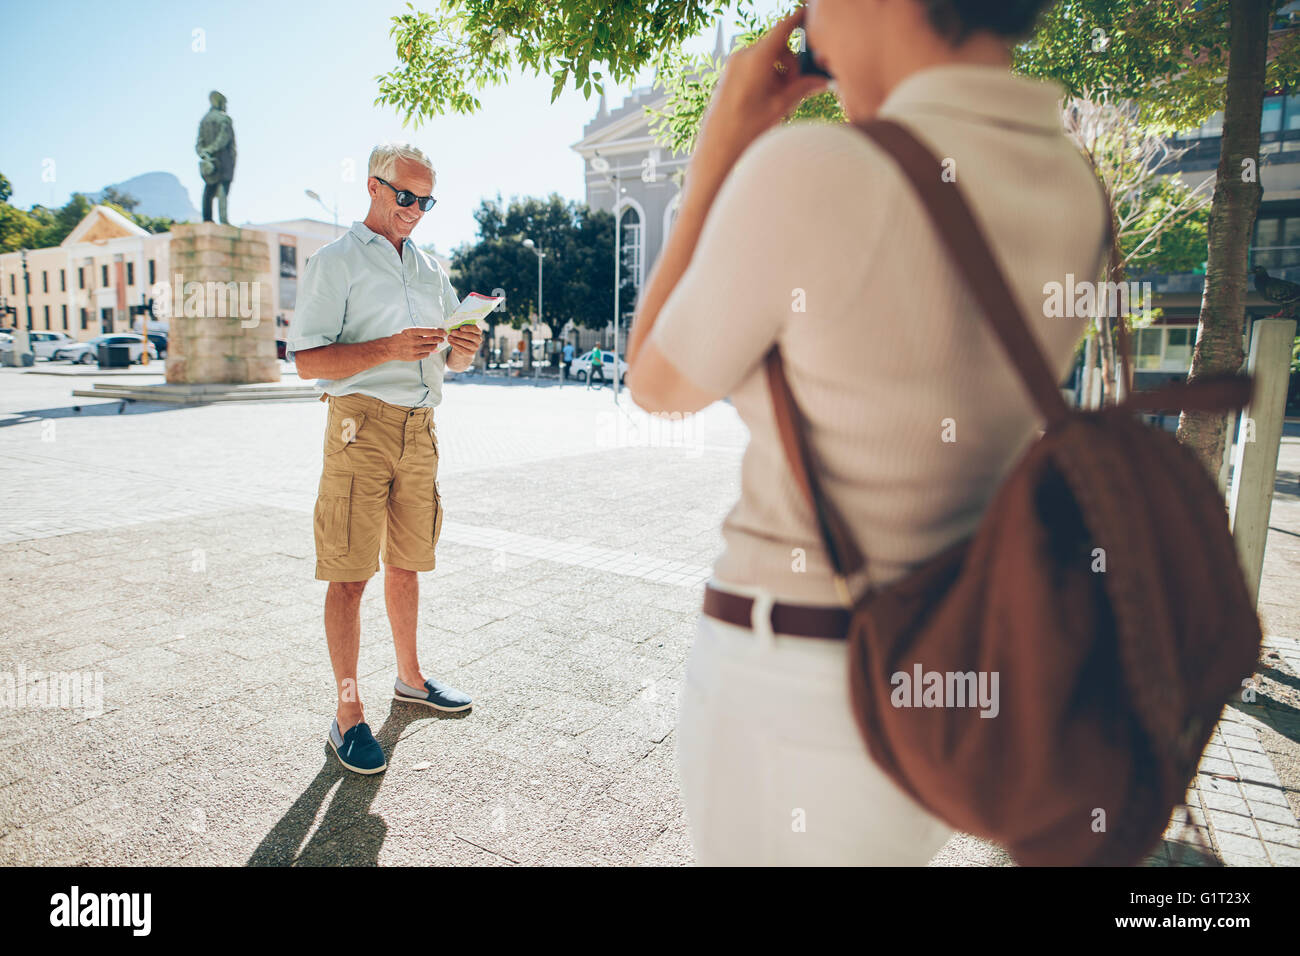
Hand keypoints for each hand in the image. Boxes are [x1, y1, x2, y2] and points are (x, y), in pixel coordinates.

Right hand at [387, 326, 445, 361]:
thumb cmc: (401, 338)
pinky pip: (426, 355)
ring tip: (435, 344)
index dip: (438, 332)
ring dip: (434, 346)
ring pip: (430, 348)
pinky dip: (428, 352)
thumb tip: (434, 333)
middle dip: (439, 339)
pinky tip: (426, 350)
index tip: (444, 332)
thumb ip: (420, 333)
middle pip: (432, 340)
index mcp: (412, 332)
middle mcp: (414, 341)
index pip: (430, 331)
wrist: (391, 348)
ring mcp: (414, 350)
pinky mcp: (414, 357)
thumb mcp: (409, 332)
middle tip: (442, 339)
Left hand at [446, 324, 482, 360]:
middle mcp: (478, 339)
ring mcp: (475, 347)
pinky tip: (451, 342)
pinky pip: (464, 350)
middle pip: (471, 337)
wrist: (460, 347)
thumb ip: (459, 327)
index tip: (461, 328)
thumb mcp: (460, 330)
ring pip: (467, 344)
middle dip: (461, 334)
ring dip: (457, 340)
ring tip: (450, 337)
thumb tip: (453, 326)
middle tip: (452, 332)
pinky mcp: (471, 353)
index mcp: (478, 332)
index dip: (469, 328)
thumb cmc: (460, 335)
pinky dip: (456, 346)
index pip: (476, 329)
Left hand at [691, 8, 828, 178]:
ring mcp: (735, 65)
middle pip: (777, 46)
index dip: (798, 19)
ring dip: (780, 72)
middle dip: (791, 63)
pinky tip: (768, 100)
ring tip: (780, 100)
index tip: (808, 12)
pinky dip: (767, 77)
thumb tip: (823, 81)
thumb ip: (803, 89)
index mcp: (756, 60)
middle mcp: (743, 57)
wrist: (717, 147)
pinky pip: (755, 66)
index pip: (782, 29)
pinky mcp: (730, 74)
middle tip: (795, 88)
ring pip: (767, 58)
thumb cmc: (746, 129)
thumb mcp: (780, 107)